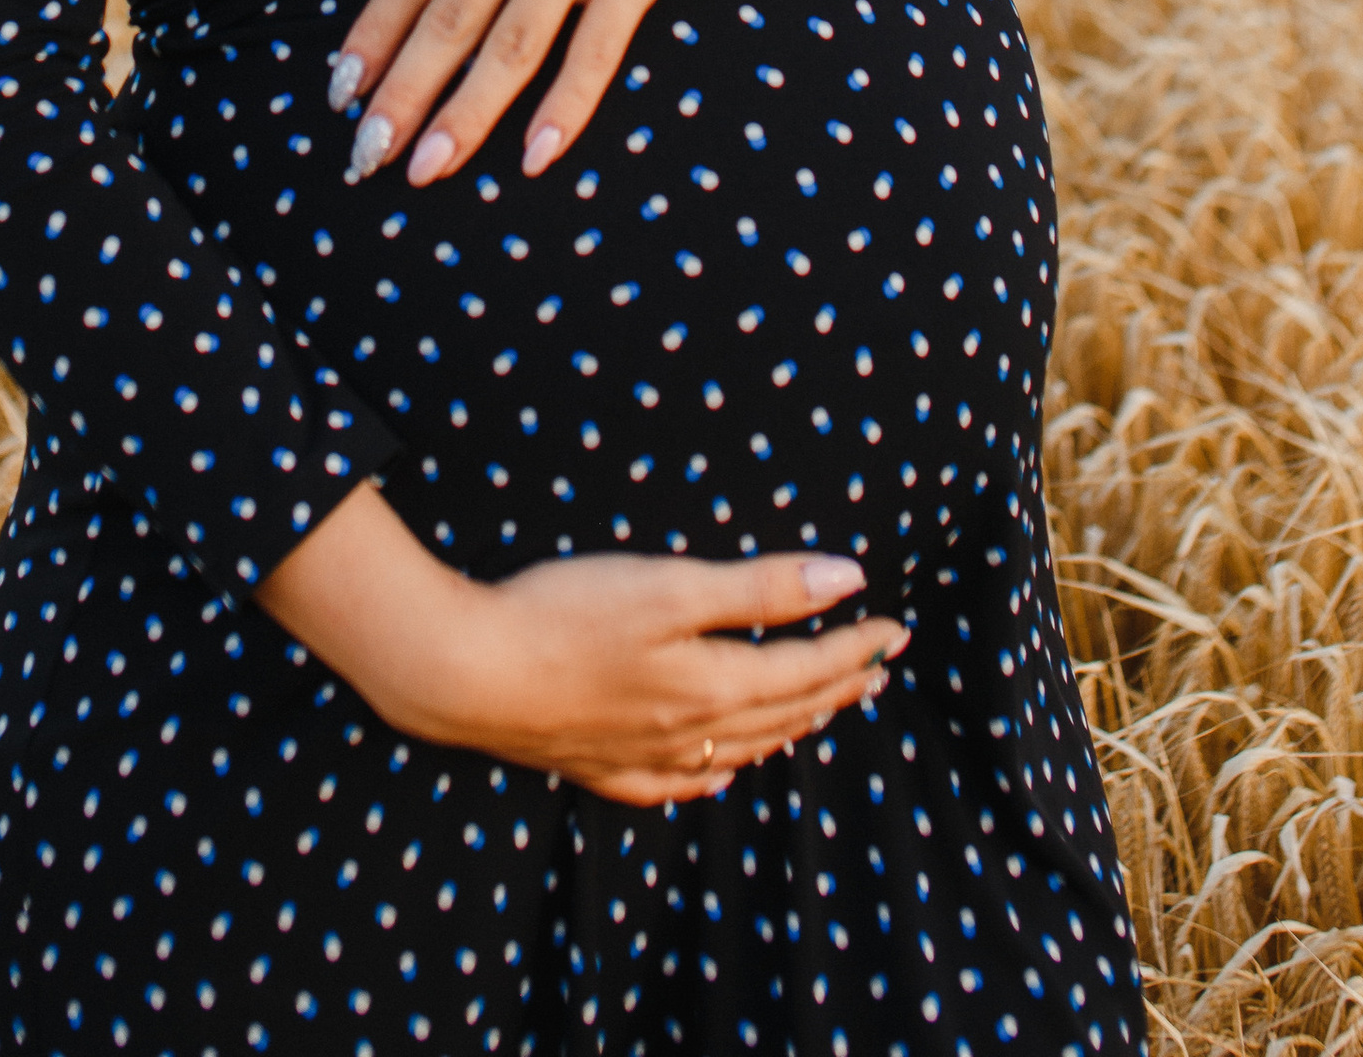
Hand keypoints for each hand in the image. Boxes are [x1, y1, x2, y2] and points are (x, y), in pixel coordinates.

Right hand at [256, 485, 906, 807]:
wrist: (466, 674)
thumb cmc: (566, 615)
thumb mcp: (669, 587)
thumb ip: (760, 587)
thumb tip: (846, 578)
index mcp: (713, 685)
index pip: (806, 668)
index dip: (856, 646)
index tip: (896, 628)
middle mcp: (689, 732)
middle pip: (781, 714)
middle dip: (836, 688)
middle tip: (876, 667)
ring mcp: (642, 755)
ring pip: (738, 751)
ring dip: (788, 728)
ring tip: (819, 713)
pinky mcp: (598, 764)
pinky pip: (677, 784)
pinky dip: (714, 775)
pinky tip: (719, 774)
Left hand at [326, 0, 968, 186]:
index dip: (371, 40)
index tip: (341, 92)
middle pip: (446, 23)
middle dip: (401, 96)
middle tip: (365, 156)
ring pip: (508, 50)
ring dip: (464, 117)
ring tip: (426, 168)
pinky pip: (592, 54)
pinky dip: (564, 110)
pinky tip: (535, 158)